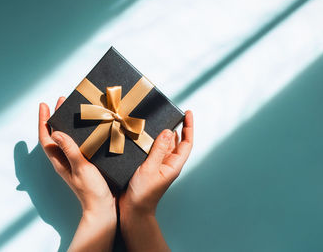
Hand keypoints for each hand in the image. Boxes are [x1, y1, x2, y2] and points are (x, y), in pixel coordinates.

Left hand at [39, 97, 115, 250]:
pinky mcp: (86, 163)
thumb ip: (70, 150)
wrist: (103, 207)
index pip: (46, 138)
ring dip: (69, 124)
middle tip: (62, 101)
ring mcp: (75, 162)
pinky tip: (91, 129)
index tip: (45, 105)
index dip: (43, 121)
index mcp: (60, 161)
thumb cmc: (91, 190)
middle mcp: (65, 160)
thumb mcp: (80, 167)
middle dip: (56, 117)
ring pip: (68, 139)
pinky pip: (80, 144)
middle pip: (56, 135)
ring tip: (75, 111)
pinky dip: (81, 133)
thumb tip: (56, 132)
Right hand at [119, 110, 193, 251]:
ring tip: (160, 119)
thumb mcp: (150, 168)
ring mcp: (159, 164)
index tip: (188, 113)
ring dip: (163, 132)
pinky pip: (153, 150)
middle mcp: (168, 163)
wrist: (133, 210)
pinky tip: (146, 134)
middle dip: (177, 126)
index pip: (187, 142)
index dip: (189, 127)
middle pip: (177, 141)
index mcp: (174, 165)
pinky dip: (152, 140)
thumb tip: (169, 132)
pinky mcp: (149, 166)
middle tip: (173, 112)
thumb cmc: (143, 194)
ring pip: (165, 144)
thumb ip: (158, 150)